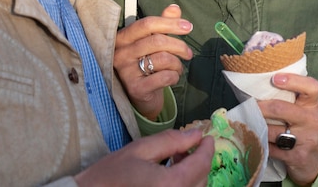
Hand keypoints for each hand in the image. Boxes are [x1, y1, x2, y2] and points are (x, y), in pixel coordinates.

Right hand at [74, 128, 213, 186]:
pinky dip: (184, 185)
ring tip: (175, 160)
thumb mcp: (140, 150)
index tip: (207, 137)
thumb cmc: (109, 175)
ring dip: (192, 175)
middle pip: (201, 180)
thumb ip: (171, 141)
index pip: (201, 164)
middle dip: (198, 161)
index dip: (207, 149)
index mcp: (171, 184)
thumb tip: (196, 135)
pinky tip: (170, 175)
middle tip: (186, 146)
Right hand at [114, 4, 193, 119]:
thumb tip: (174, 8)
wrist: (140, 97)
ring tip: (177, 68)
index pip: (147, 24)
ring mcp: (126, 71)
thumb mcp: (153, 42)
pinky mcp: (135, 88)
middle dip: (179, 46)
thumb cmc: (146, 64)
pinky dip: (175, 77)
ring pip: (163, 59)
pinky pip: (165, 77)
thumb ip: (162, 24)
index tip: (188, 26)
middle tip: (188, 53)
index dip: (170, 23)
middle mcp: (120, 53)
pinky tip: (172, 78)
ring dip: (177, 64)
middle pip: (157, 41)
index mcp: (123, 37)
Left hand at [258, 74, 317, 185]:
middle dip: (261, 107)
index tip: (274, 78)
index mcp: (312, 105)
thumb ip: (290, 96)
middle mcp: (312, 121)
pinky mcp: (297, 157)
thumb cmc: (304, 127)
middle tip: (251, 106)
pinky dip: (261, 143)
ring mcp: (306, 140)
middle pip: (281, 108)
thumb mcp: (304, 109)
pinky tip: (257, 139)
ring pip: (272, 131)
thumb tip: (259, 82)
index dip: (292, 80)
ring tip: (250, 123)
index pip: (311, 87)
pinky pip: (271, 148)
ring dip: (258, 127)